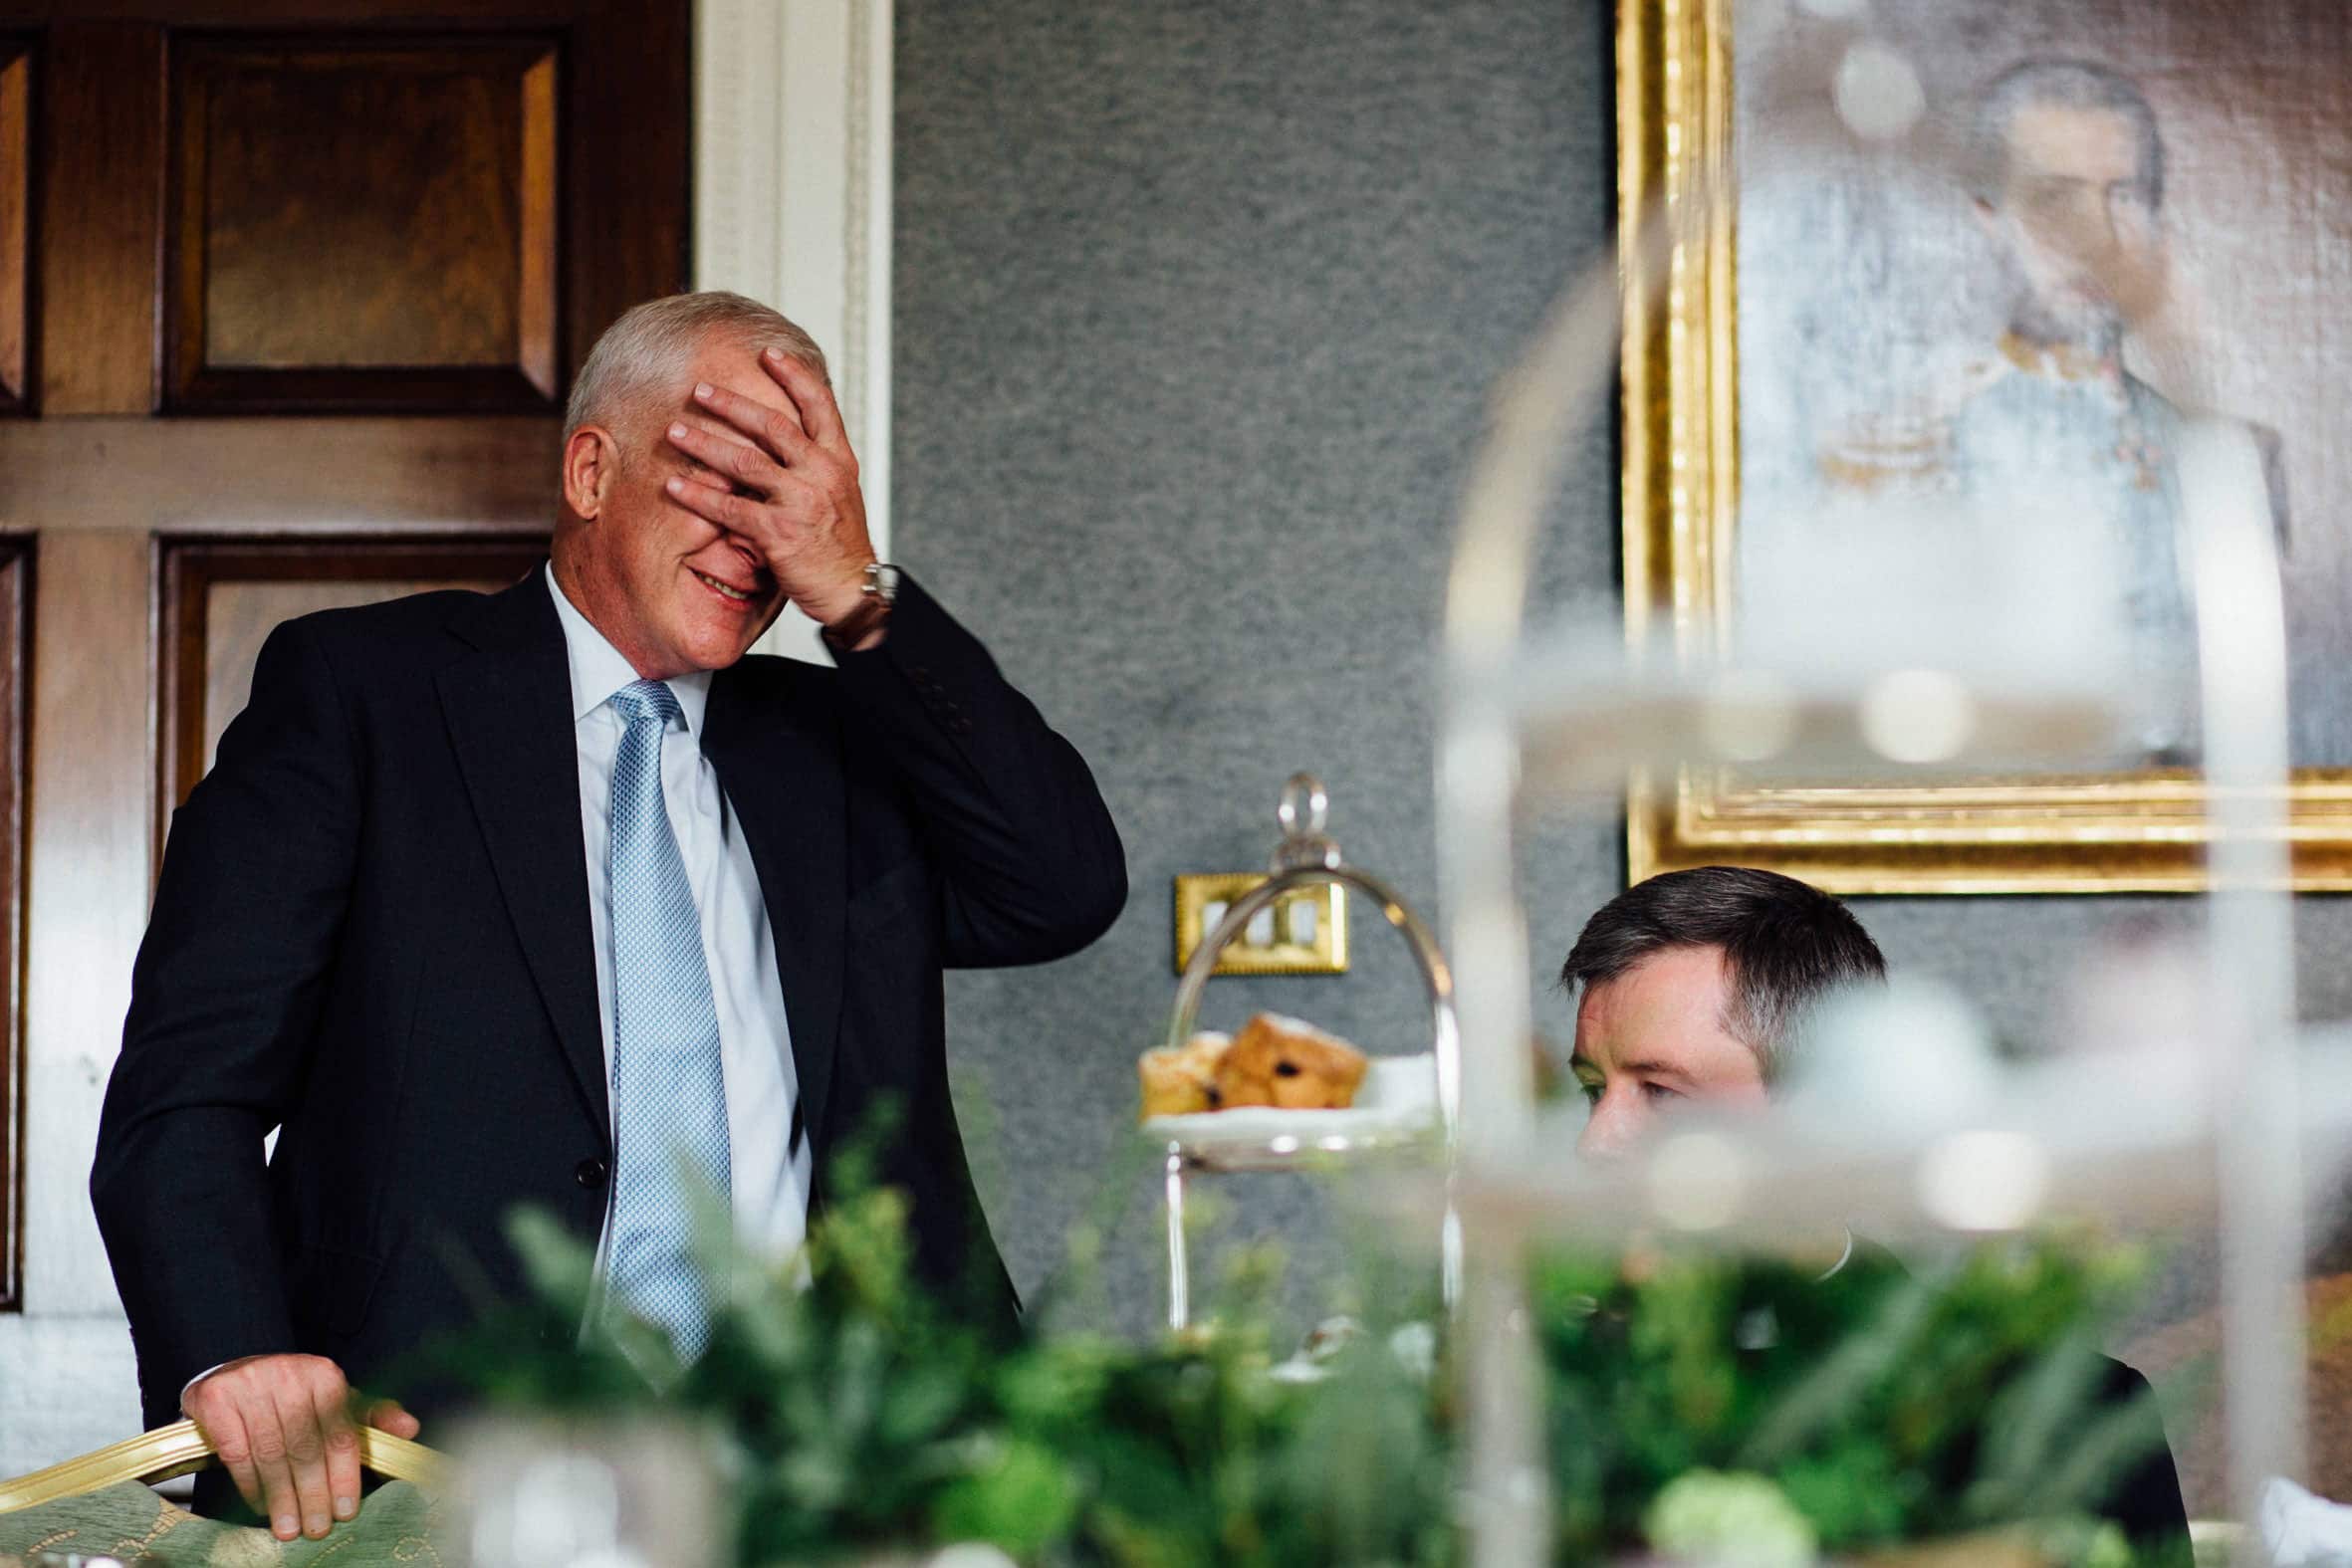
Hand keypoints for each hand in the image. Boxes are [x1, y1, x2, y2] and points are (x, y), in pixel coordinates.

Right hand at [182, 1353, 418, 1539]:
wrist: (233, 1372)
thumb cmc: (292, 1396)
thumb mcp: (334, 1401)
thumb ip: (371, 1417)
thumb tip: (410, 1429)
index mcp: (325, 1375)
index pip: (339, 1434)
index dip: (343, 1477)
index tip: (345, 1512)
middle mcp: (290, 1374)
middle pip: (305, 1447)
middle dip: (313, 1495)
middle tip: (316, 1529)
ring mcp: (251, 1383)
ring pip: (271, 1453)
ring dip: (281, 1497)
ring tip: (288, 1528)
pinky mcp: (217, 1397)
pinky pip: (237, 1451)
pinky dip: (250, 1484)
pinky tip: (260, 1505)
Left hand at [662, 349, 877, 631]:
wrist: (853, 589)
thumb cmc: (842, 544)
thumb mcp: (840, 493)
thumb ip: (814, 462)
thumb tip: (787, 433)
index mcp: (839, 460)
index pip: (819, 405)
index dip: (794, 376)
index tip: (769, 352)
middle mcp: (822, 473)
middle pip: (772, 425)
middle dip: (732, 404)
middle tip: (700, 388)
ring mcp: (801, 501)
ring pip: (745, 461)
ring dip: (705, 442)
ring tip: (674, 429)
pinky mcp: (778, 532)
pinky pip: (730, 507)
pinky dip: (699, 495)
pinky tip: (674, 485)